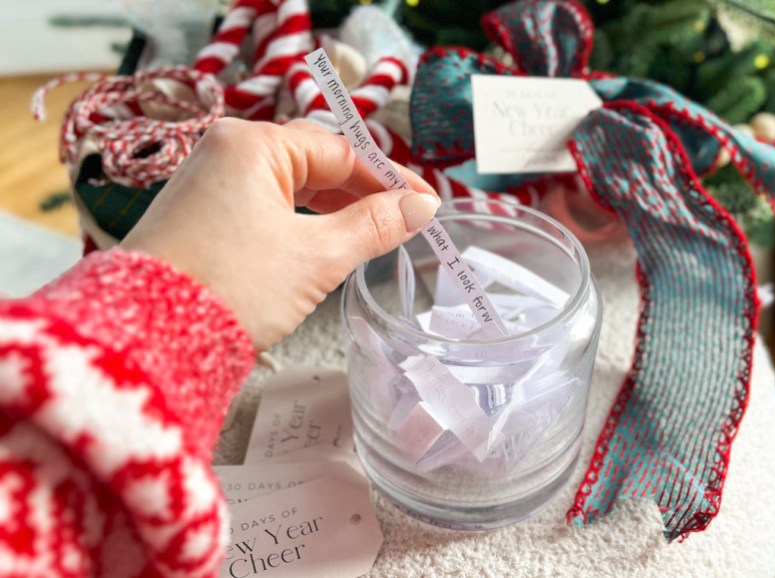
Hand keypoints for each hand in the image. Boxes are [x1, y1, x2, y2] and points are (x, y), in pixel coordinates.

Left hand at [121, 118, 439, 349]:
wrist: (150, 336)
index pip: (340, 151)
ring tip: (369, 234)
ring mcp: (207, 182)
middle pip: (314, 162)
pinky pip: (263, 204)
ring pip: (288, 185)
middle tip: (401, 219)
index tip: (424, 203)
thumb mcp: (316, 256)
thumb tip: (419, 207)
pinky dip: (298, 221)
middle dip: (361, 192)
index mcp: (252, 144)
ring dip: (331, 209)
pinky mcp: (199, 214)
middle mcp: (224, 152)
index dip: (388, 179)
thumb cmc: (230, 288)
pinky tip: (322, 242)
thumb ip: (374, 226)